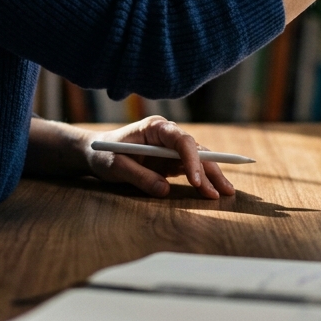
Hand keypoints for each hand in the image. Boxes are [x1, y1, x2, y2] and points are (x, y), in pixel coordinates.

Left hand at [85, 115, 234, 199]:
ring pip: (197, 160)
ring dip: (210, 176)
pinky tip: (212, 191)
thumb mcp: (116, 167)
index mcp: (155, 128)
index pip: (182, 140)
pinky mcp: (170, 160)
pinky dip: (201, 181)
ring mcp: (170, 147)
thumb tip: (164, 190)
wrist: (95, 152)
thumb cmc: (103, 154)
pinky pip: (190, 170)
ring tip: (225, 193)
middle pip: (196, 150)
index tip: (196, 181)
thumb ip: (140, 176)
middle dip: (211, 169)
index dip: (192, 160)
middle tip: (224, 190)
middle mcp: (167, 134)